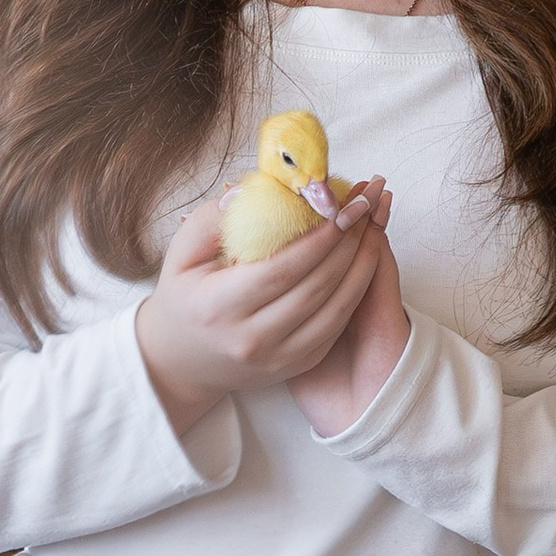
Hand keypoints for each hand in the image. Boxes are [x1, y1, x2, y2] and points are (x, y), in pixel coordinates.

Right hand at [135, 180, 392, 440]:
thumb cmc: (184, 296)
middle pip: (316, 286)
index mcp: (218, 308)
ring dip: (363, 263)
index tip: (345, 203)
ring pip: (336, 308)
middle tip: (368, 203)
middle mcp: (251, 340)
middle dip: (351, 241)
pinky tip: (364, 259)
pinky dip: (356, 289)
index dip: (320, 236)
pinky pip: (336, 324)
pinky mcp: (296, 365)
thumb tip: (257, 190)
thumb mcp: (181, 253)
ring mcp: (277, 358)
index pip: (282, 268)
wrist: (181, 360)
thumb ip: (213, 218)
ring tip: (374, 224)